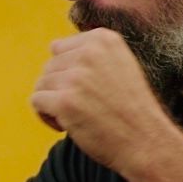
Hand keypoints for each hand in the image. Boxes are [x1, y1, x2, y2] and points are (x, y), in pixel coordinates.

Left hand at [29, 28, 179, 173]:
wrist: (146, 142)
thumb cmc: (130, 109)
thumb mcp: (120, 65)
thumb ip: (91, 54)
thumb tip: (53, 46)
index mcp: (103, 39)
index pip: (59, 48)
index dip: (68, 72)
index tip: (86, 89)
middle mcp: (89, 53)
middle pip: (49, 67)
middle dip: (59, 88)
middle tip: (84, 107)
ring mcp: (76, 77)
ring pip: (41, 84)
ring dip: (52, 103)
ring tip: (77, 117)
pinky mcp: (65, 101)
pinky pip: (36, 101)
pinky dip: (46, 116)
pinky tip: (66, 126)